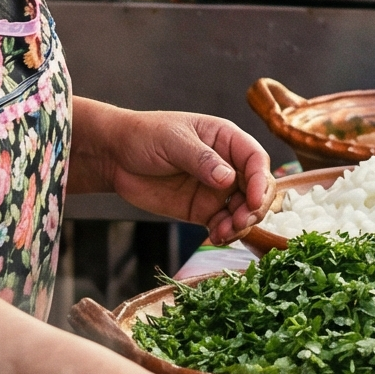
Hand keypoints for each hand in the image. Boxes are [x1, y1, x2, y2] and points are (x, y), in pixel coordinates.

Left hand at [100, 110, 272, 240]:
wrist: (115, 157)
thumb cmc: (145, 136)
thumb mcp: (173, 141)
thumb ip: (201, 159)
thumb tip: (228, 178)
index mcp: (226, 139)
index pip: (255, 160)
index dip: (259, 180)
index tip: (252, 200)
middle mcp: (228, 165)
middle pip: (256, 187)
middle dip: (254, 206)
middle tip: (241, 221)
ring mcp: (216, 189)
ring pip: (243, 209)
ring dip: (241, 223)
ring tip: (224, 232)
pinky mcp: (202, 210)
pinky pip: (223, 224)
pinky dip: (225, 233)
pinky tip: (217, 237)